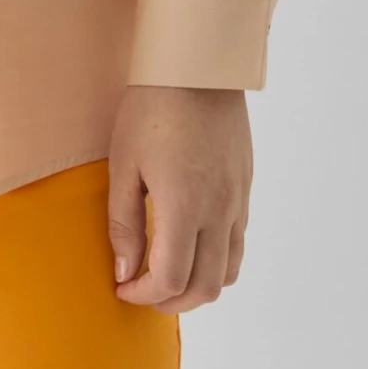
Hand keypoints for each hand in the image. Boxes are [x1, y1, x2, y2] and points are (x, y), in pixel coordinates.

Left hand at [106, 85, 252, 312]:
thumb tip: (125, 271)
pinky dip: (217, 260)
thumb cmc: (151, 109)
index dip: (143, 295)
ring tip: (168, 275)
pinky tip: (190, 244)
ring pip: (229, 271)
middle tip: (142, 291)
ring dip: (198, 286)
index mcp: (184, 207)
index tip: (122, 288)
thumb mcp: (124, 164)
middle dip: (171, 302)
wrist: (197, 67)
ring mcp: (237, 201)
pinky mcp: (245, 187)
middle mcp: (219, 211)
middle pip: (205, 288)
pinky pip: (238, 242)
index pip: (171, 280)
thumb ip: (124, 223)